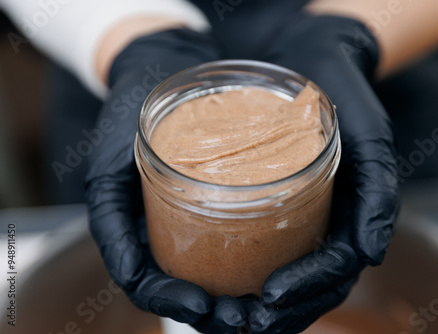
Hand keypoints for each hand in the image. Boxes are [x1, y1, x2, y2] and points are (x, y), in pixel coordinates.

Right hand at [85, 28, 246, 332]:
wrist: (160, 72)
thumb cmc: (128, 117)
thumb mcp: (107, 167)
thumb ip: (112, 222)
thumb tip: (131, 275)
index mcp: (136, 236)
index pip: (151, 288)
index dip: (174, 305)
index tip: (205, 305)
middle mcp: (169, 237)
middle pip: (192, 295)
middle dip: (219, 314)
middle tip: (251, 317)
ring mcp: (198, 224)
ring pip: (223, 281)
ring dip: (248, 303)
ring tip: (274, 305)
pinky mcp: (227, 206)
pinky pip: (246, 248)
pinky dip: (264, 271)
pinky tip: (287, 272)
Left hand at [245, 14, 399, 332]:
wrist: (311, 56)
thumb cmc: (342, 90)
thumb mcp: (367, 130)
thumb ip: (379, 186)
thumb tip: (374, 253)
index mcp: (357, 214)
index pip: (336, 268)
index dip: (305, 289)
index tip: (267, 297)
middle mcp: (329, 224)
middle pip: (310, 289)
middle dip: (277, 313)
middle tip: (236, 321)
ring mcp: (303, 220)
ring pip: (285, 281)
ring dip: (255, 309)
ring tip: (218, 315)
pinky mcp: (276, 208)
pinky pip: (262, 254)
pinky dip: (241, 278)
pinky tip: (214, 286)